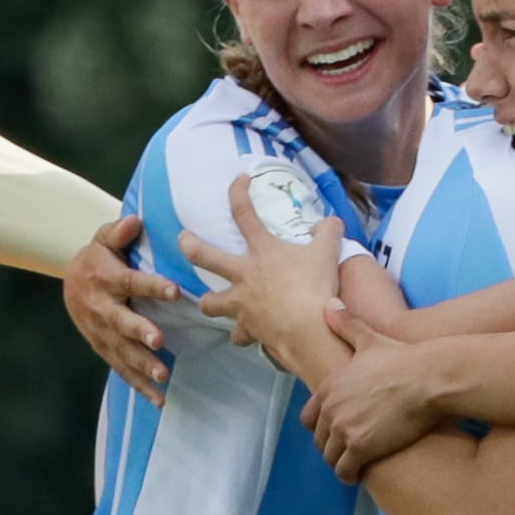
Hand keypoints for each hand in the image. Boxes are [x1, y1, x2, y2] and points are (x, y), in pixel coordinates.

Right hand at [62, 216, 177, 402]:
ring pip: (122, 351)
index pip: (131, 282)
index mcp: (106, 279)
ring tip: (163, 376)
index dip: (152, 286)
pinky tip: (159, 399)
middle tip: (159, 341)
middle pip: (122, 322)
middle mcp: (102, 309)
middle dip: (139, 332)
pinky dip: (139, 385)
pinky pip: (122, 369)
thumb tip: (134, 220)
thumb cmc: (99, 257)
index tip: (174, 290)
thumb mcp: (104, 239)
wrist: (71, 283)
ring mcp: (102, 333)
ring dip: (142, 365)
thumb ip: (119, 231)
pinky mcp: (105, 349)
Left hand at [181, 176, 346, 376]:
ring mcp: (241, 303)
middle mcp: (243, 274)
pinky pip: (238, 335)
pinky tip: (246, 335)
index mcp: (262, 250)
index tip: (238, 179)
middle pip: (203, 256)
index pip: (244, 213)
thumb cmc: (315, 286)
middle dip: (189, 245)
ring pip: (209, 303)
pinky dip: (242, 334)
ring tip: (212, 302)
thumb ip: (328, 232)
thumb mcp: (327, 252)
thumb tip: (331, 221)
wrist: (308, 328)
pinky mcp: (247, 328)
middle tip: (183, 240)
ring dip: (210, 302)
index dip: (238, 192)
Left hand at [303, 306, 442, 479]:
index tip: (334, 432)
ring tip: (353, 465)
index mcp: (329, 387)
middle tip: (347, 451)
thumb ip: (346, 324)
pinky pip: (345, 470)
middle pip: (319, 440)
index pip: (308, 418)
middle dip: (331, 446)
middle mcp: (331, 409)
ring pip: (330, 457)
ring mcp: (344, 430)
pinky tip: (359, 475)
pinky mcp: (360, 448)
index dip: (320, 427)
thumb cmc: (403, 358)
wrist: (427, 379)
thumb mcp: (370, 338)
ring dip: (340, 462)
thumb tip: (330, 304)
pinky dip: (349, 474)